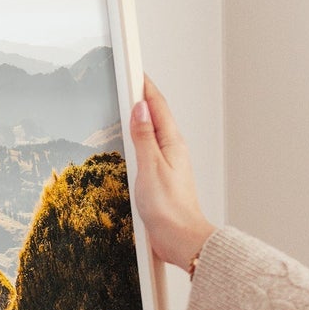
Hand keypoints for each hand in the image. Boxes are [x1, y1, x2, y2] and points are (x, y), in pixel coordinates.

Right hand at [129, 75, 214, 268]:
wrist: (181, 239)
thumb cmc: (169, 209)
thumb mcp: (150, 168)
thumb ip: (144, 137)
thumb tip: (139, 108)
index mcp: (172, 143)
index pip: (157, 106)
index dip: (145, 86)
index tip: (134, 70)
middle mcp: (172, 151)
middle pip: (156, 116)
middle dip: (142, 97)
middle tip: (128, 80)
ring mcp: (168, 164)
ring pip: (153, 133)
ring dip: (141, 118)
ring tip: (127, 105)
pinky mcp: (162, 178)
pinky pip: (149, 150)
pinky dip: (139, 139)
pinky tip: (131, 143)